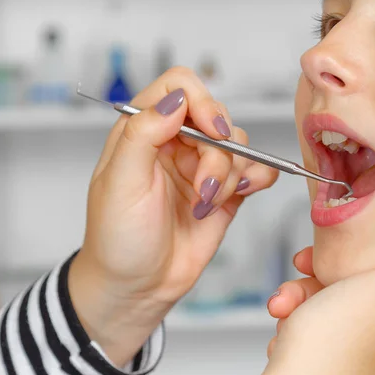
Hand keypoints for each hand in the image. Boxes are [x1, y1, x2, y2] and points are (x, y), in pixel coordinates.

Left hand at [68, 67, 278, 365]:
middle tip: (204, 187)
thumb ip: (143, 133)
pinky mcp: (225, 192)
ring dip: (231, 175)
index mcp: (144, 130)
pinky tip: (235, 198)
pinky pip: (256, 170)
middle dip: (218, 153)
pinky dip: (255, 180)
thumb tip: (176, 98)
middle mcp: (175, 143)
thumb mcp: (120, 183)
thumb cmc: (118, 238)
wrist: (137, 287)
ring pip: (239, 145)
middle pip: (217, 117)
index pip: (180, 87)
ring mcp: (202, 167)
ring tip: (207, 204)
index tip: (210, 133)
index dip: (201, 102)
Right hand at [241, 241, 374, 374]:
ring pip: (327, 306)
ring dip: (301, 300)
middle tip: (304, 274)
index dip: (362, 256)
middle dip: (319, 279)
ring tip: (285, 306)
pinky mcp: (328, 364)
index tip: (335, 251)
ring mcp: (356, 354)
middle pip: (354, 287)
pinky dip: (295, 323)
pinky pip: (312, 329)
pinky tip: (286, 329)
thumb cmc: (330, 349)